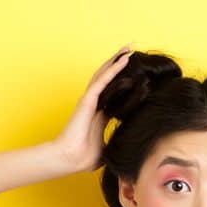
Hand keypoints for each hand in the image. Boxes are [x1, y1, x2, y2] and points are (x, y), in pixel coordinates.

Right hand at [51, 43, 132, 172]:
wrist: (70, 159)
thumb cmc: (84, 157)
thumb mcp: (107, 148)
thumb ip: (116, 143)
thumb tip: (130, 150)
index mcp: (99, 113)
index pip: (115, 92)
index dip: (124, 81)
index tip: (136, 73)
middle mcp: (94, 102)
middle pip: (108, 77)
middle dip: (119, 62)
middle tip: (132, 49)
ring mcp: (90, 100)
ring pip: (105, 73)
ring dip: (117, 59)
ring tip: (130, 47)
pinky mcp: (88, 100)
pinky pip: (103, 80)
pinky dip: (114, 68)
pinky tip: (124, 59)